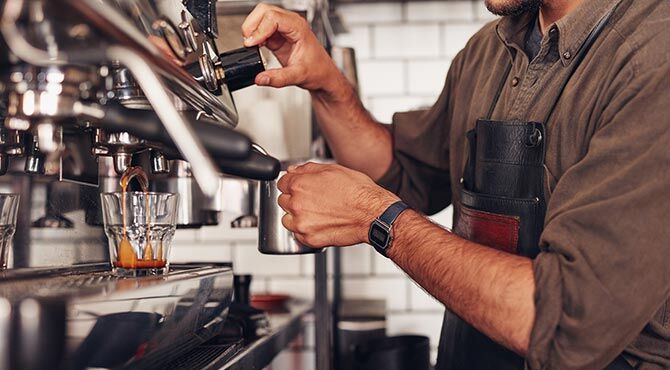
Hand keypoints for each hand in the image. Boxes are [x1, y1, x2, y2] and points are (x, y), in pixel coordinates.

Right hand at [241, 4, 346, 94]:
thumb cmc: (317, 70)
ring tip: (251, 45)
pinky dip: (254, 36)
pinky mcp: (277, 36)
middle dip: (252, 25)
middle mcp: (290, 24)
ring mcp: (283, 28)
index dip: (259, 29)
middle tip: (248, 42)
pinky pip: (261, 29)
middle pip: (264, 11)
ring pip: (261, 17)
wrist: (322, 75)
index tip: (252, 43)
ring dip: (252, 29)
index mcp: (298, 27)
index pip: (273, 17)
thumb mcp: (298, 76)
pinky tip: (255, 47)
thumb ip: (278, 78)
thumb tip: (260, 78)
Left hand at [276, 162, 399, 247]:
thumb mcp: (332, 169)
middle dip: (294, 199)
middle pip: (283, 201)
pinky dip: (305, 230)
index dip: (291, 184)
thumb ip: (307, 169)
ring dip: (296, 217)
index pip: (282, 183)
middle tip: (312, 200)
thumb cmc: (358, 192)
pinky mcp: (309, 239)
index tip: (298, 187)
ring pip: (287, 220)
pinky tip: (319, 223)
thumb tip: (293, 170)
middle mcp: (297, 204)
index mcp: (300, 185)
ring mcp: (302, 223)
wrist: (372, 214)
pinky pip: (298, 235)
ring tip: (315, 213)